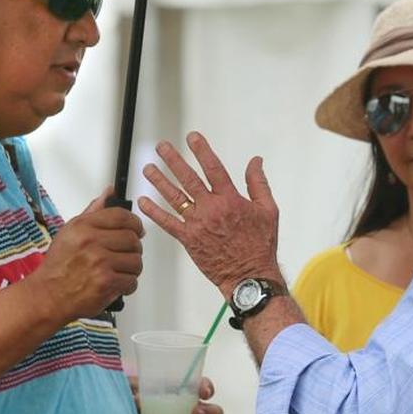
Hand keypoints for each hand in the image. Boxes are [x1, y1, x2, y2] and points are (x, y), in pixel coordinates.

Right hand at [32, 188, 143, 321]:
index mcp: (83, 226)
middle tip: (125, 255)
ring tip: (118, 270)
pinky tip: (115, 284)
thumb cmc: (58, 266)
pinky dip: (127, 285)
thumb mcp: (70, 231)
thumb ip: (93, 212)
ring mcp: (100, 262)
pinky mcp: (106, 283)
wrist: (47, 295)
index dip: (135, 223)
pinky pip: (132, 281)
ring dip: (131, 269)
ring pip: (136, 261)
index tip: (136, 230)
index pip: (122, 216)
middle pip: (132, 239)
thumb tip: (109, 193)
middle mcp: (91, 242)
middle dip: (133, 249)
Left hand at [130, 375, 223, 413]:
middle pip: (212, 413)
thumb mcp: (127, 389)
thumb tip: (139, 400)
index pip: (201, 388)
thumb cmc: (126, 401)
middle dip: (210, 412)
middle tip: (195, 413)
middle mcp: (185, 413)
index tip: (203, 392)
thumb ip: (132, 389)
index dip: (207, 388)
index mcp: (179, 393)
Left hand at [138, 132, 281, 297]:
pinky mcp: (189, 240)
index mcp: (231, 199)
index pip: (213, 167)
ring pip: (175, 197)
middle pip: (188, 178)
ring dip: (160, 181)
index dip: (201, 150)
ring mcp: (198, 224)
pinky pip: (168, 223)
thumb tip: (255, 161)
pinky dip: (154, 212)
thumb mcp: (268, 210)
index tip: (192, 138)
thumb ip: (258, 183)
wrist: (249, 275)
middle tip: (162, 147)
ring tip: (148, 168)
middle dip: (173, 160)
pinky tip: (144, 201)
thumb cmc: (260, 245)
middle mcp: (211, 208)